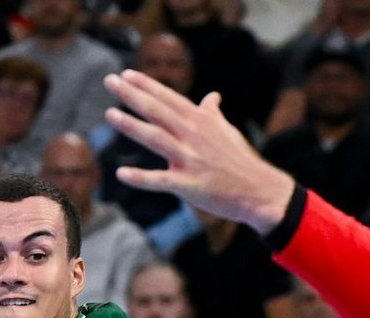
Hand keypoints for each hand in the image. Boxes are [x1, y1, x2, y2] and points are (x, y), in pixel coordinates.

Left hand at [104, 71, 296, 231]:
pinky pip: (160, 181)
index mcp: (200, 122)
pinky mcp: (189, 186)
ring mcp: (190, 160)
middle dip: (132, 95)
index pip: (169, 98)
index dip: (146, 85)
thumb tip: (213, 96)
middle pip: (157, 111)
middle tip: (110, 81)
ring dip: (132, 126)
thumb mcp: (228, 131)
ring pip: (156, 138)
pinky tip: (121, 174)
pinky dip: (140, 178)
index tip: (126, 74)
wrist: (260, 191)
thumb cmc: (241, 161)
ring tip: (110, 114)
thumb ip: (213, 113)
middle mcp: (193, 136)